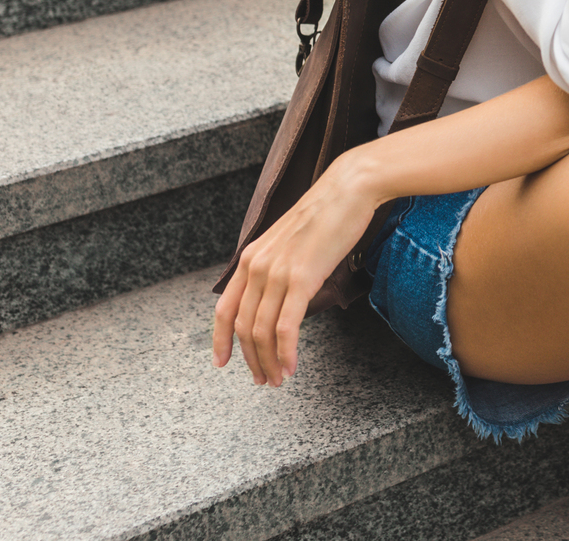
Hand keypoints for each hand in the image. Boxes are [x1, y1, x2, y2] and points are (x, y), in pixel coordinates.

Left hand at [211, 152, 381, 385]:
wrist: (349, 189)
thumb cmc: (327, 212)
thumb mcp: (290, 239)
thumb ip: (278, 264)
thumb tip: (281, 292)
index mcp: (251, 257)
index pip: (225, 308)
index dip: (220, 339)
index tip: (222, 362)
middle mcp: (257, 266)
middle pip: (243, 326)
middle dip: (251, 359)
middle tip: (263, 379)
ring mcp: (277, 273)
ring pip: (262, 331)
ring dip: (269, 361)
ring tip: (278, 379)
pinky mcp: (301, 279)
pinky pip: (286, 327)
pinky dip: (286, 352)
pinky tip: (292, 367)